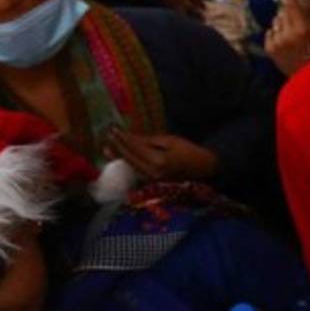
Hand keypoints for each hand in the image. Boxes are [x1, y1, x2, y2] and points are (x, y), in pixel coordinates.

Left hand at [103, 129, 219, 181]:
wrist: (202, 169)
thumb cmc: (189, 151)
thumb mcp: (170, 141)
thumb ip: (148, 140)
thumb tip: (130, 137)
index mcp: (157, 161)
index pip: (134, 148)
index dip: (122, 138)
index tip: (112, 128)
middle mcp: (151, 173)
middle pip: (129, 159)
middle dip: (117, 146)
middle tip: (107, 135)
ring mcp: (150, 180)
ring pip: (130, 166)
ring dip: (118, 156)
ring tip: (106, 148)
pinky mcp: (151, 182)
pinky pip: (135, 171)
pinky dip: (127, 163)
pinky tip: (120, 158)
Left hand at [264, 0, 309, 76]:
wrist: (307, 78)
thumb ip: (308, 19)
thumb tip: (297, 4)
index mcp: (301, 30)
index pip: (291, 5)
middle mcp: (286, 35)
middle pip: (282, 12)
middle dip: (288, 14)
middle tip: (295, 22)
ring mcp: (276, 42)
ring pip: (275, 21)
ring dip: (281, 24)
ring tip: (290, 35)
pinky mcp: (269, 49)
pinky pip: (269, 32)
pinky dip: (275, 35)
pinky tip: (284, 42)